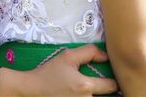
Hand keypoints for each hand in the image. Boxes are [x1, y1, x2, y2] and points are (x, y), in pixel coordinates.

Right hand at [0, 44, 117, 95]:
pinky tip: (82, 94)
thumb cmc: (49, 73)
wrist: (32, 89)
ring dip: (97, 96)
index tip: (109, 79)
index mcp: (85, 86)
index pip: (111, 86)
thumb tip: (106, 56)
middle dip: (106, 92)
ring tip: (95, 90)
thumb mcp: (68, 56)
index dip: (113, 81)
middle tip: (102, 85)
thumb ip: (89, 52)